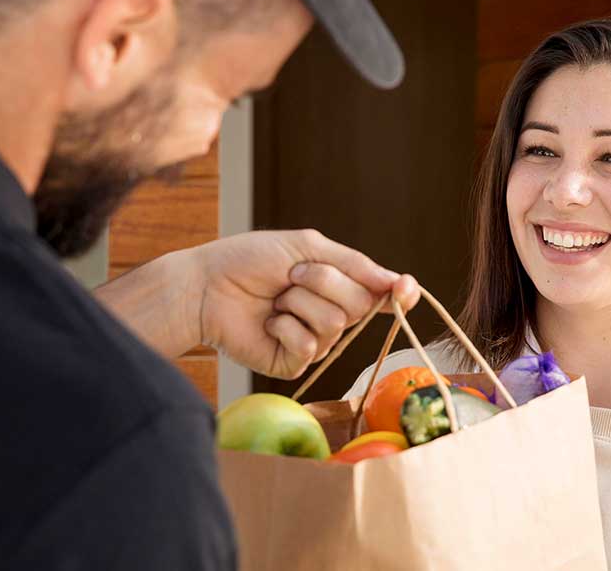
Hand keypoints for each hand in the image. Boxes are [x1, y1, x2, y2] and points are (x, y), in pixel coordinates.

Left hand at [189, 229, 418, 379]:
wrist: (204, 286)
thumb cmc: (250, 260)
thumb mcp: (306, 247)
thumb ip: (354, 264)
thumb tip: (399, 282)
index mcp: (339, 285)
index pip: (381, 294)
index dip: (399, 293)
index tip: (405, 287)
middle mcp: (332, 315)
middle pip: (361, 304)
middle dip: (324, 281)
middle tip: (291, 275)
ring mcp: (314, 341)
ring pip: (335, 323)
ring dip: (299, 301)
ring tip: (275, 298)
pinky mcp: (294, 364)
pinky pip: (310, 345)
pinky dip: (285, 326)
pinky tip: (268, 321)